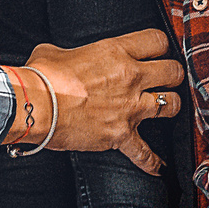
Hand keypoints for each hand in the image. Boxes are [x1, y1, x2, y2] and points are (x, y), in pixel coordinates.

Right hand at [18, 29, 184, 174]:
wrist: (35, 107)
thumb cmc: (42, 78)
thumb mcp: (56, 51)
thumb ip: (72, 53)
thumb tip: (66, 59)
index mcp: (117, 52)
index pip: (157, 40)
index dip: (160, 45)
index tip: (157, 51)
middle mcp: (130, 78)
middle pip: (173, 71)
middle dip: (173, 74)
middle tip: (169, 77)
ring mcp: (129, 108)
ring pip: (172, 105)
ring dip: (172, 106)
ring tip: (169, 107)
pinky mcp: (121, 135)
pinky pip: (145, 153)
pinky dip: (152, 162)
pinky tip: (159, 167)